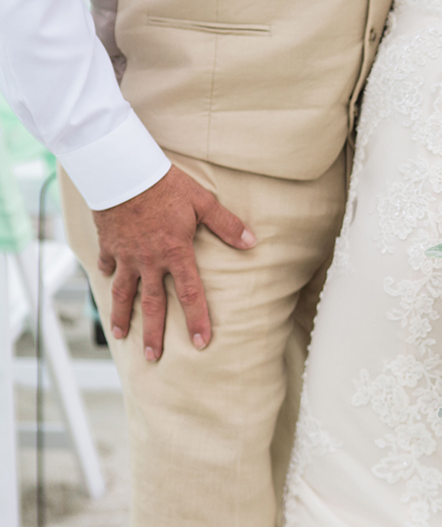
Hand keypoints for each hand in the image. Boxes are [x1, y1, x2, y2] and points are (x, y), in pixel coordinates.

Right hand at [93, 165, 255, 360]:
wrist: (122, 169)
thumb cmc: (166, 184)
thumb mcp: (202, 202)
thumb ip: (227, 225)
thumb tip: (252, 242)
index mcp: (176, 254)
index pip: (191, 295)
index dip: (197, 320)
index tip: (200, 343)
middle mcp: (150, 261)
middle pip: (153, 305)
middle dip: (154, 333)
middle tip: (153, 357)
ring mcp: (126, 255)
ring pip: (123, 293)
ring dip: (122, 316)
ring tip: (120, 335)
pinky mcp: (108, 244)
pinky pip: (107, 264)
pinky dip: (106, 274)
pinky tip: (105, 282)